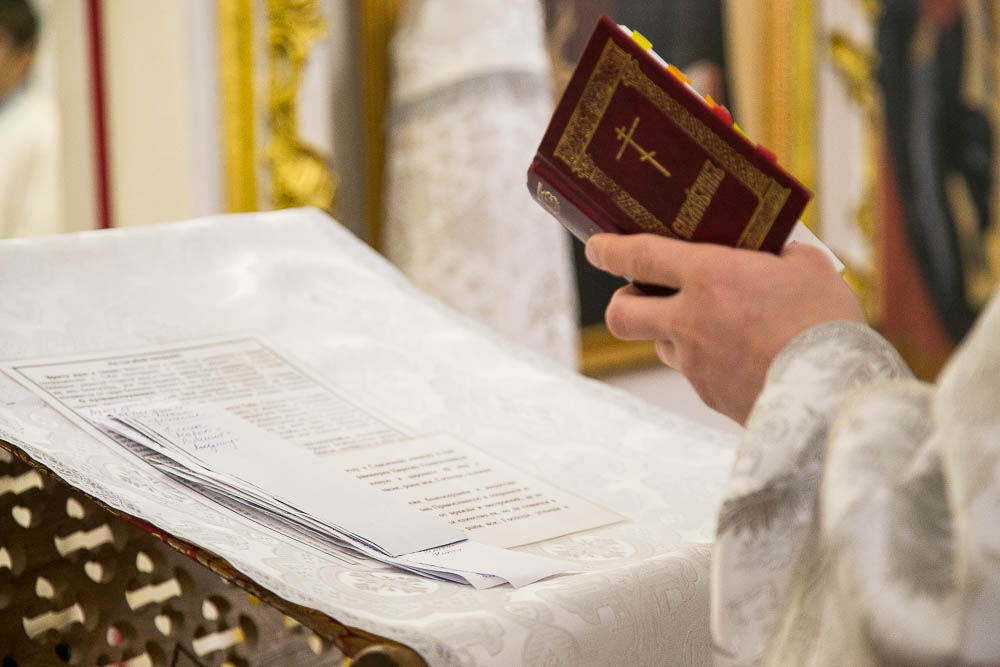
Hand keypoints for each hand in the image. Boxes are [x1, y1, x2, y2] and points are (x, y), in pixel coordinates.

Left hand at [585, 234, 866, 423]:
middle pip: (621, 314)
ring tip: (714, 323)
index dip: (609, 250)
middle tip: (639, 293)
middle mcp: (689, 321)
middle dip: (622, 302)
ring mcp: (695, 363)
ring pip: (660, 344)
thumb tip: (769, 248)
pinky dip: (707, 360)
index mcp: (709, 277)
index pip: (638, 256)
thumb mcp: (807, 266)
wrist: (834, 395)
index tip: (596, 247)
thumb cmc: (826, 322)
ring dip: (672, 332)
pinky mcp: (709, 394)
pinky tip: (742, 355)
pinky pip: (694, 372)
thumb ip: (777, 252)